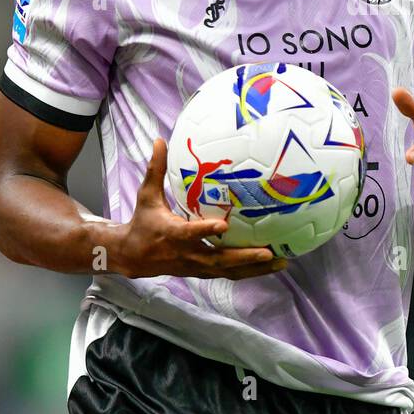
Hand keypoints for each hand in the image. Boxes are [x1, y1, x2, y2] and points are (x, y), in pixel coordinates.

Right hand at [111, 138, 288, 278]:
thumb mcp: (147, 196)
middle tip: (268, 252)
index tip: (223, 225)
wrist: (133, 256)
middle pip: (218, 260)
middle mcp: (187, 254)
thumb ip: (156, 169)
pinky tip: (271, 265)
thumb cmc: (144, 222)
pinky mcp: (203, 272)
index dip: (205, 230)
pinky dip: (250, 271)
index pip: (189, 233)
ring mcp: (197, 266)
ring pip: (228, 271)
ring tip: (280, 261)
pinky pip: (229, 274)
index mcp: (172, 234)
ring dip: (254, 269)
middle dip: (243, 257)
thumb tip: (160, 140)